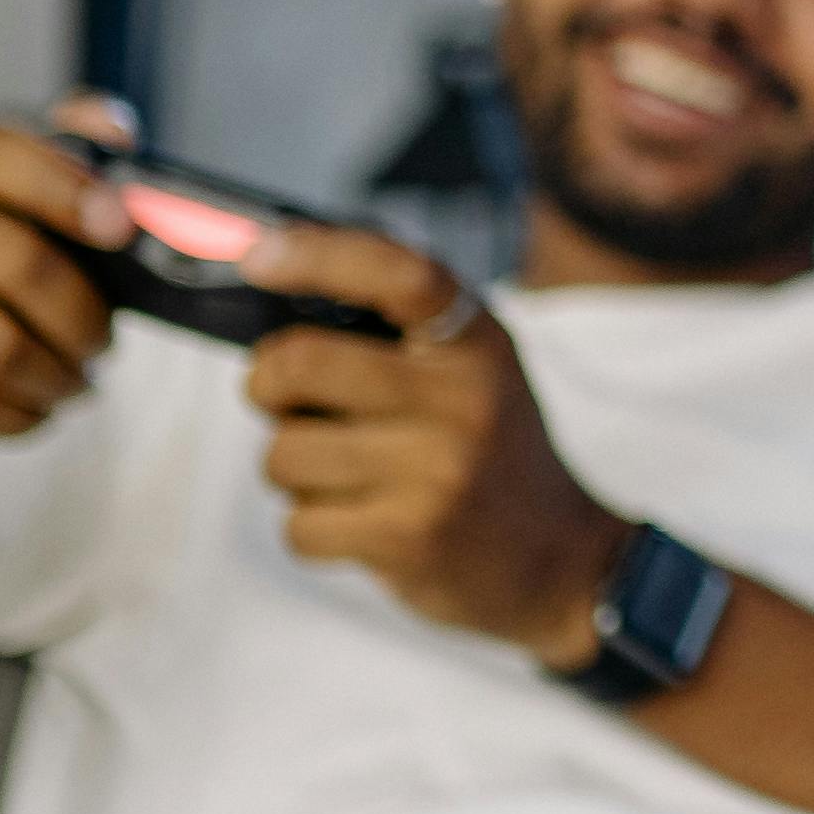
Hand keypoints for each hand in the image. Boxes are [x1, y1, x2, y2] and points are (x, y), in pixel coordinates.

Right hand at [0, 99, 137, 446]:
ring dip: (53, 378)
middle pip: (17, 266)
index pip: (6, 158)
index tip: (122, 228)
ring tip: (76, 382)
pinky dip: (15, 413)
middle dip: (81, 318)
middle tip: (104, 345)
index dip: (69, 192)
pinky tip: (37, 406)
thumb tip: (118, 133)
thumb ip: (80, 149)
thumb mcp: (26, 182)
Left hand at [226, 220, 638, 661]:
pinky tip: (360, 522)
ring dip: (293, 468)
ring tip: (347, 473)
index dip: (318, 255)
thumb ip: (398, 329)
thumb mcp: (473, 369)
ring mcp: (436, 471)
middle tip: (285, 398)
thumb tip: (270, 273)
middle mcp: (463, 399)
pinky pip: (297, 525)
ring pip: (284, 453)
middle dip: (267, 384)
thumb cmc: (487, 449)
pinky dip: (311, 528)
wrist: (556, 558)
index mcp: (477, 343)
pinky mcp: (408, 539)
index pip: (398, 274)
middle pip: (301, 364)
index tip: (256, 255)